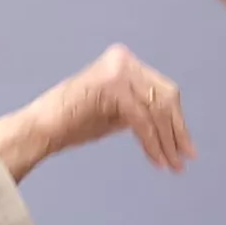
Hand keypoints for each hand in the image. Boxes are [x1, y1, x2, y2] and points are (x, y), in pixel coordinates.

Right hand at [0, 46, 194, 177]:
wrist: (40, 128)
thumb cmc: (73, 123)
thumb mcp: (117, 111)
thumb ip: (141, 109)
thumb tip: (173, 125)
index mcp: (124, 60)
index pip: (162, 90)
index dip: (177, 120)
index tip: (186, 146)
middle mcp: (123, 59)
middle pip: (165, 97)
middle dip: (177, 131)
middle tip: (185, 159)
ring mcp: (118, 69)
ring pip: (156, 110)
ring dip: (167, 141)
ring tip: (172, 165)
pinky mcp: (112, 86)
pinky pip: (141, 120)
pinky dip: (152, 142)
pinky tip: (157, 160)